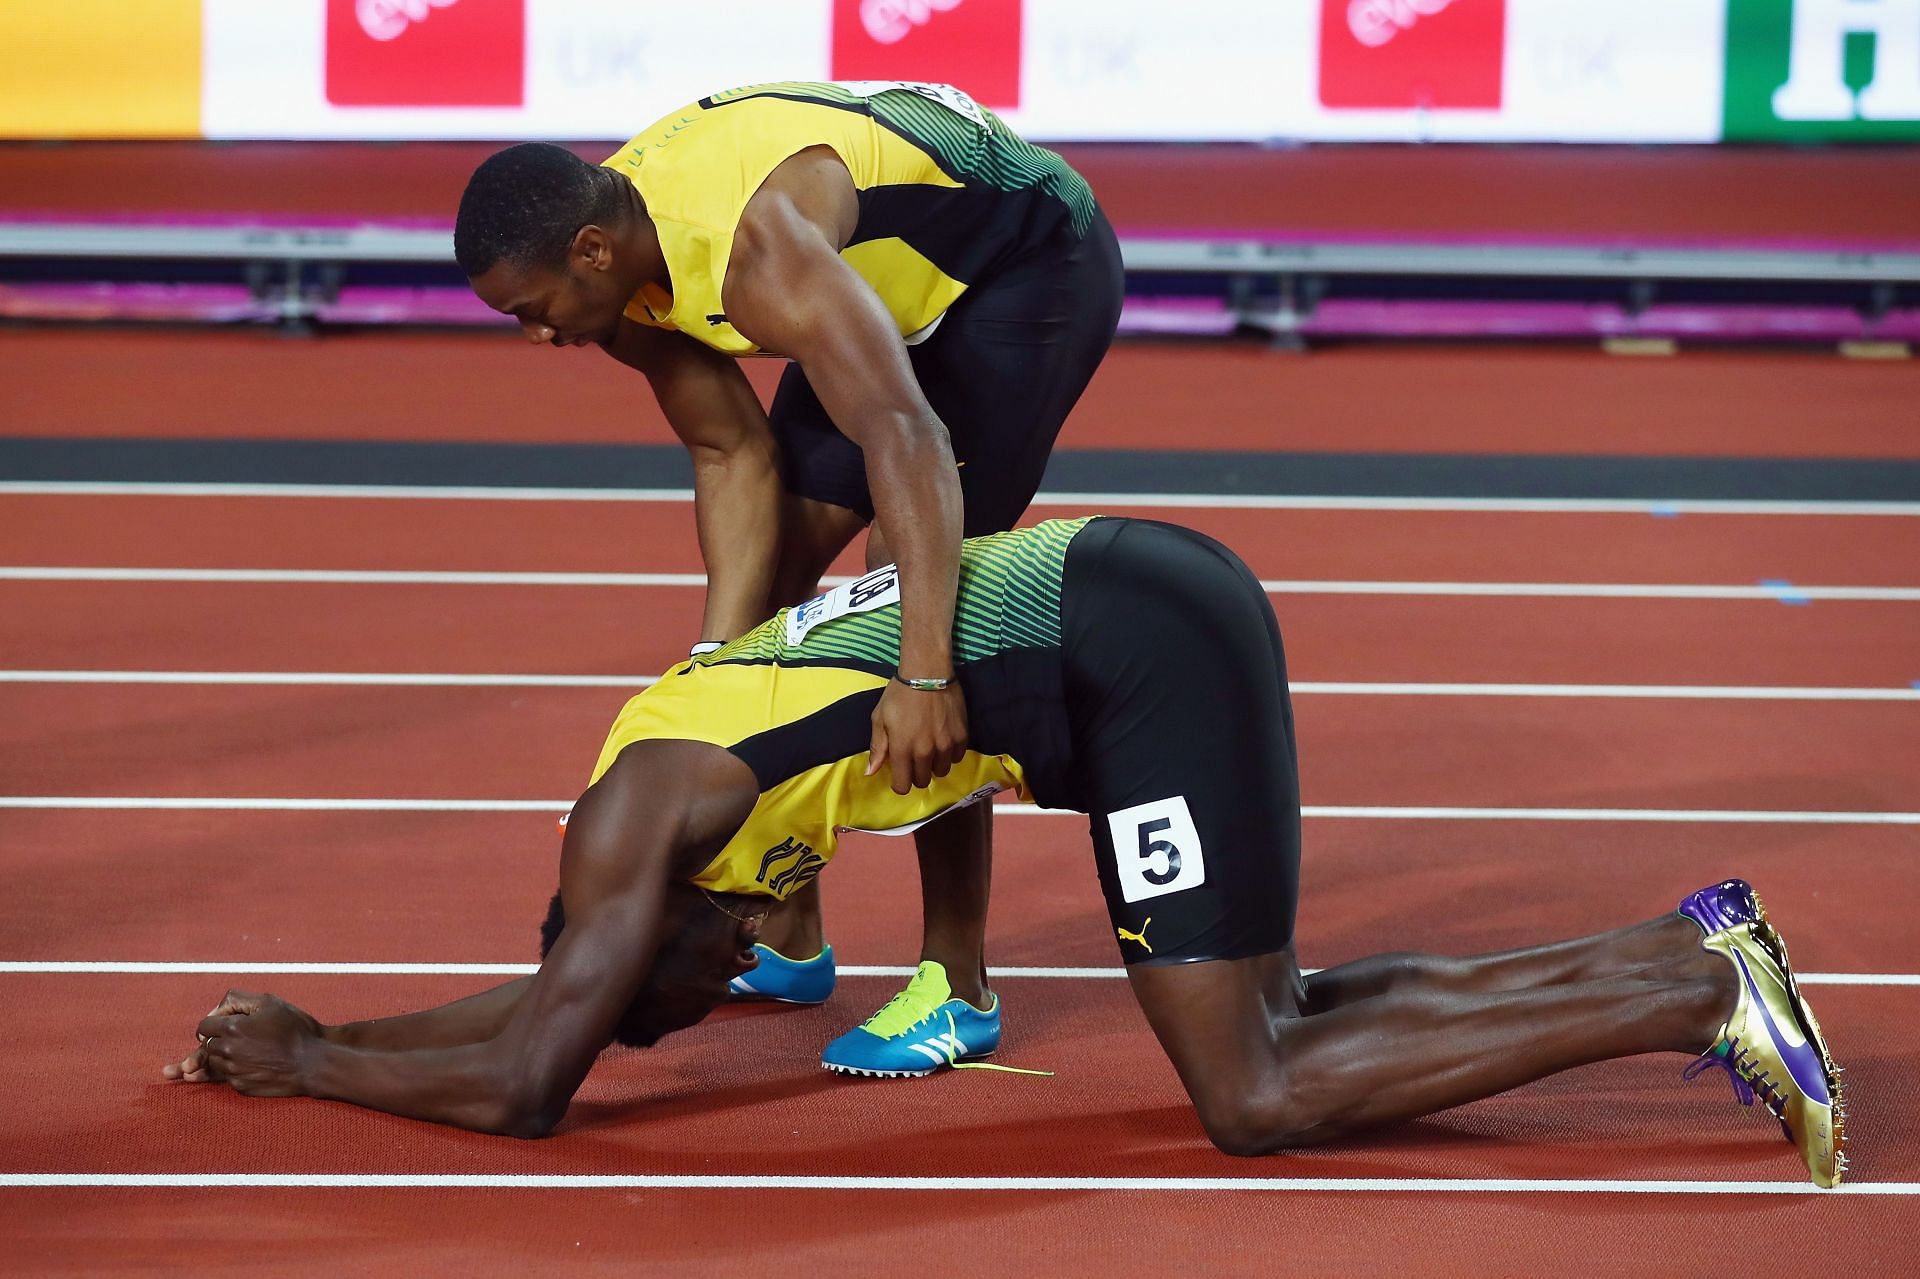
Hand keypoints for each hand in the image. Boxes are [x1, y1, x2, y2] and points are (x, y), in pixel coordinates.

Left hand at [163, 990, 323, 1097]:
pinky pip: (227, 1077)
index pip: (204, 1026)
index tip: (229, 1023)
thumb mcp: (270, 1002)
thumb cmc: (294, 1030)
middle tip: (242, 1037)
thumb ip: (237, 999)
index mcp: (232, 1029)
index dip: (215, 1023)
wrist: (313, 1064)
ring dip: (225, 1055)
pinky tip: (254, 1063)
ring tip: (249, 1050)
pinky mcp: (240, 1087)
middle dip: (219, 1039)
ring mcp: (233, 1071)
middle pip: (207, 1045)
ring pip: (215, 1062)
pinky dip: (235, 1070)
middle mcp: (227, 1051)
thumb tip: (216, 1010)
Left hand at [868, 678, 967, 794]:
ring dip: (934, 765)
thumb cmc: (899, 694)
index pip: (902, 786)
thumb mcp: (880, 718)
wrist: (928, 672)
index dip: (900, 783)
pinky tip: (943, 740)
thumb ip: (878, 747)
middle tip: (914, 759)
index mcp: (902, 749)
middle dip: (916, 774)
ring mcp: (945, 745)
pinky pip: (956, 758)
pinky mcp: (961, 736)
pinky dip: (949, 754)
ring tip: (930, 749)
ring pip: (941, 772)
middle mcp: (925, 752)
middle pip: (922, 781)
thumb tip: (870, 772)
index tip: (900, 773)